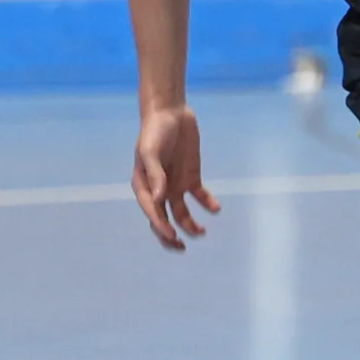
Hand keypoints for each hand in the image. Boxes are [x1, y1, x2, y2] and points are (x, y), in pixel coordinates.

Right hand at [131, 105, 219, 250]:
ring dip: (190, 226)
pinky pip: (199, 197)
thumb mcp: (151, 151)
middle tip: (181, 247)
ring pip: (182, 214)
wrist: (170, 113)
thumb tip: (160, 199)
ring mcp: (175, 186)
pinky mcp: (191, 179)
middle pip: (163, 220)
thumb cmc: (154, 131)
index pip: (152, 211)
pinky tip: (215, 208)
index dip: (160, 225)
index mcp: (144, 186)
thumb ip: (155, 174)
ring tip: (202, 232)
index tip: (171, 235)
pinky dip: (207, 204)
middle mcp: (159, 190)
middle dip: (170, 236)